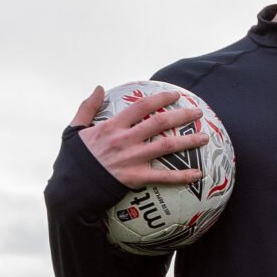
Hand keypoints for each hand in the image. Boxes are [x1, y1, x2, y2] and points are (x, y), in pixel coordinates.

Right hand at [70, 85, 207, 187]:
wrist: (72, 188)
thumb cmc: (73, 160)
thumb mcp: (74, 130)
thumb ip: (87, 107)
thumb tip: (99, 88)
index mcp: (113, 126)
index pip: (142, 106)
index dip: (161, 99)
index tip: (175, 95)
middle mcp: (126, 139)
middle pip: (160, 123)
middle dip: (182, 116)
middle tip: (198, 113)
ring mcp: (133, 159)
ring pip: (167, 146)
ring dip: (188, 141)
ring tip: (205, 137)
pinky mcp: (136, 178)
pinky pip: (164, 177)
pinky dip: (182, 176)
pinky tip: (198, 174)